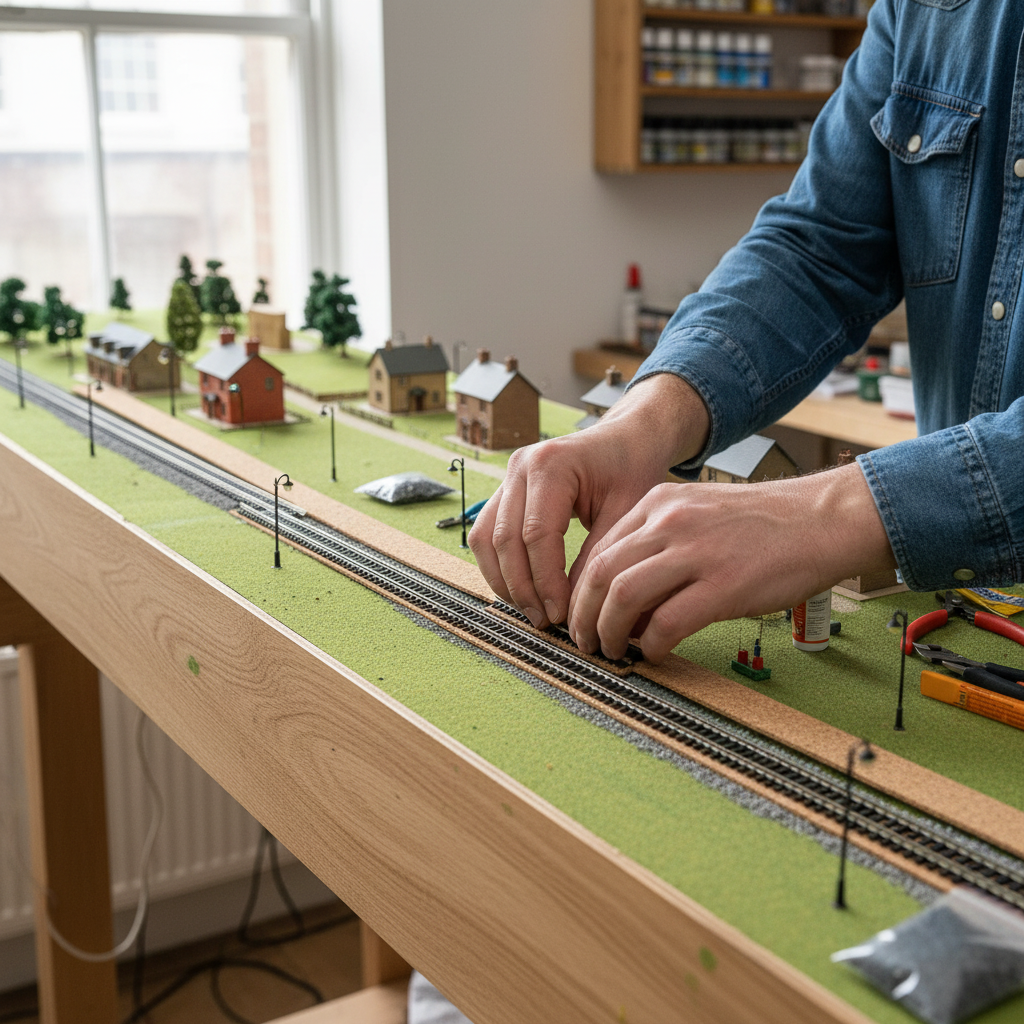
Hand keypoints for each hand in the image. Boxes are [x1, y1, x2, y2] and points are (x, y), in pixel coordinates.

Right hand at [469, 374, 710, 627]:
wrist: (626, 440)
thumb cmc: (631, 470)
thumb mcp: (626, 513)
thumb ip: (597, 556)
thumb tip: (574, 607)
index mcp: (552, 464)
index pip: (537, 534)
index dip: (545, 581)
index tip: (561, 615)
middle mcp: (521, 466)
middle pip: (505, 540)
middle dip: (522, 588)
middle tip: (544, 621)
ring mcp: (507, 476)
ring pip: (486, 539)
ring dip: (504, 580)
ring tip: (531, 611)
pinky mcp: (504, 490)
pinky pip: (486, 533)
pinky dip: (498, 566)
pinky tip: (522, 591)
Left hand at [567, 463, 896, 662]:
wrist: (823, 519)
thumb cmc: (765, 525)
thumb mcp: (699, 515)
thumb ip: (659, 546)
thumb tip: (626, 601)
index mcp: (660, 503)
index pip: (599, 549)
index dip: (581, 589)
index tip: (581, 614)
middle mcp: (669, 522)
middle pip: (599, 573)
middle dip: (582, 614)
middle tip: (584, 640)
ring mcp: (695, 552)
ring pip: (622, 597)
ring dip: (608, 632)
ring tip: (611, 650)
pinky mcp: (723, 585)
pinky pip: (666, 623)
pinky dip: (652, 645)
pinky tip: (656, 653)